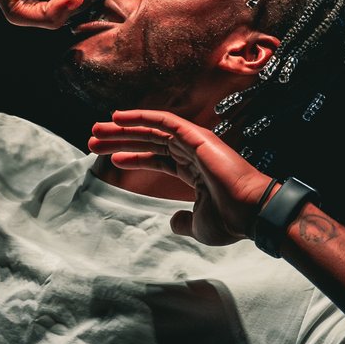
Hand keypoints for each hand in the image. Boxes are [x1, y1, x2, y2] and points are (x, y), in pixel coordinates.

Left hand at [87, 108, 276, 244]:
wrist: (250, 213)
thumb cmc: (230, 221)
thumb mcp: (198, 226)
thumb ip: (183, 222)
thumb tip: (172, 222)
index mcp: (194, 171)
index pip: (158, 158)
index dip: (134, 156)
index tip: (111, 158)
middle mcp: (193, 153)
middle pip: (150, 141)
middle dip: (121, 140)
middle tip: (94, 139)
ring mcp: (195, 143)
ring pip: (153, 130)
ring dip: (124, 128)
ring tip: (97, 129)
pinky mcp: (197, 137)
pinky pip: (165, 122)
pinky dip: (142, 117)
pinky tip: (119, 117)